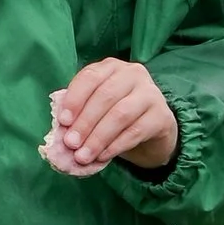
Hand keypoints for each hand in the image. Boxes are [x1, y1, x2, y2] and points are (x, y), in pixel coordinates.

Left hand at [42, 58, 178, 176]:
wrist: (152, 128)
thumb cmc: (115, 114)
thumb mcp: (97, 107)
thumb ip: (79, 112)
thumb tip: (61, 130)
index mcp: (111, 67)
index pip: (90, 77)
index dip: (75, 99)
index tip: (63, 121)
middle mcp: (133, 74)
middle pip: (105, 96)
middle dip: (85, 122)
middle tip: (71, 144)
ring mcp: (151, 93)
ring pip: (120, 114)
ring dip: (98, 138)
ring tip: (83, 156)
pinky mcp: (162, 116)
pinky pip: (136, 131)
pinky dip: (115, 145)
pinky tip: (102, 156)